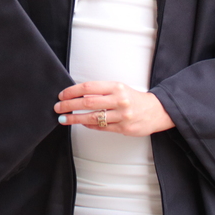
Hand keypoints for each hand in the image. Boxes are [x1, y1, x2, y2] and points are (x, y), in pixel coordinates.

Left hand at [54, 81, 174, 135]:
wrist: (157, 111)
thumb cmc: (134, 98)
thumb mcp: (119, 88)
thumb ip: (101, 91)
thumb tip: (79, 94)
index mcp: (116, 87)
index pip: (89, 87)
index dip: (72, 91)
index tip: (62, 95)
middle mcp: (119, 100)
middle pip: (88, 102)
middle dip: (69, 105)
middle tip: (58, 108)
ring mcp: (122, 115)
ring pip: (92, 117)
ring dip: (75, 119)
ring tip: (64, 119)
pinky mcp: (124, 128)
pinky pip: (101, 128)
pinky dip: (89, 125)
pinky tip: (82, 124)